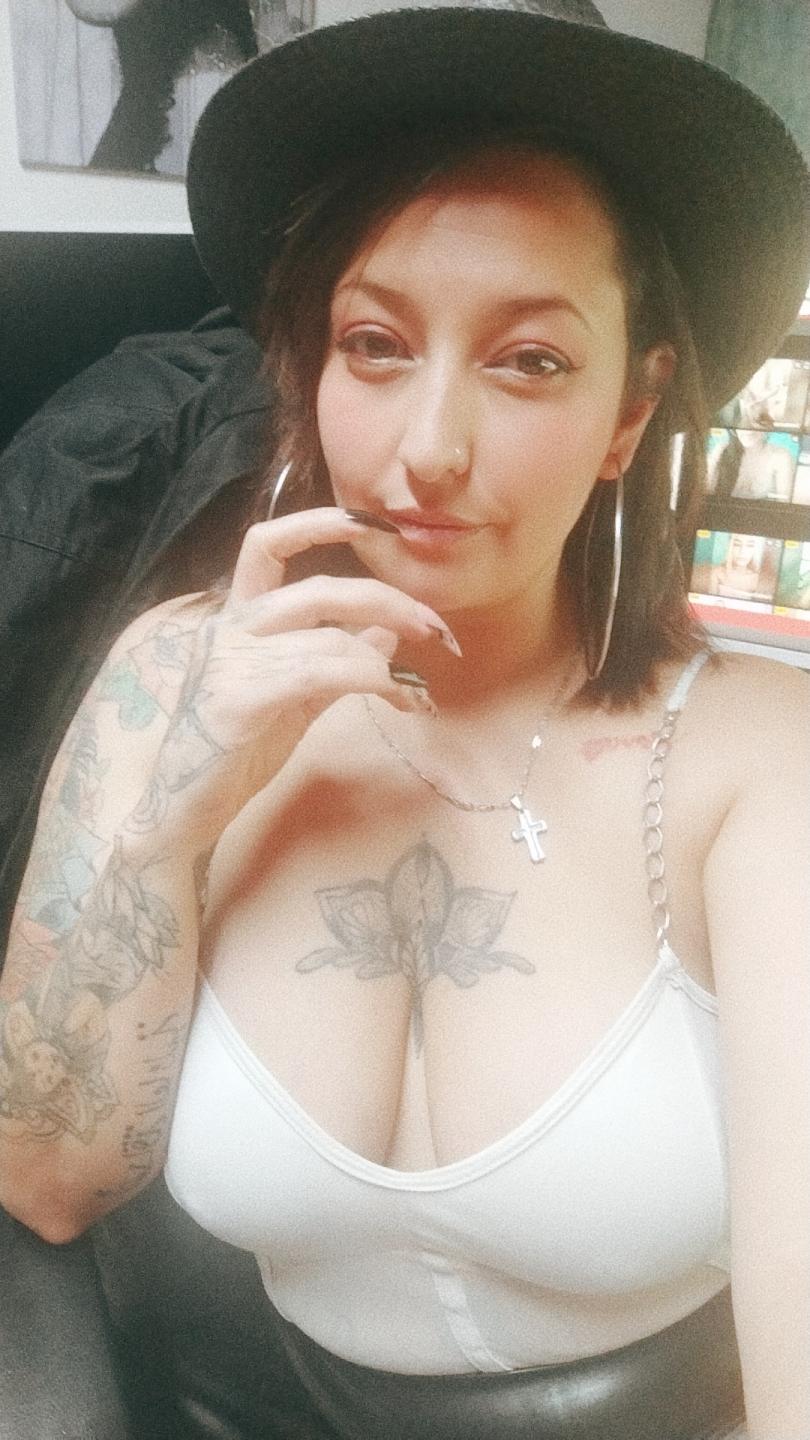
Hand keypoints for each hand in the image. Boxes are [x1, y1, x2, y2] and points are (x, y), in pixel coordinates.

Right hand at [126, 508, 455, 847]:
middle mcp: (227, 629)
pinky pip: (319, 672)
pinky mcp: (236, 700)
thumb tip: (388, 633)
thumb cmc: (234, 755)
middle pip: (317, 587)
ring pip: (326, 635)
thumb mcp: (296, 699)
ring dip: (389, 657)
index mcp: (236, 618)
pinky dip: (371, 680)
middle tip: (438, 630)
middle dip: (387, 601)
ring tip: (421, 689)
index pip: (266, 543)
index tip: (375, 523)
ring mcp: (227, 662)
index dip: (318, 522)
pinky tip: (399, 699)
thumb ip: (336, 662)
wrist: (182, 812)